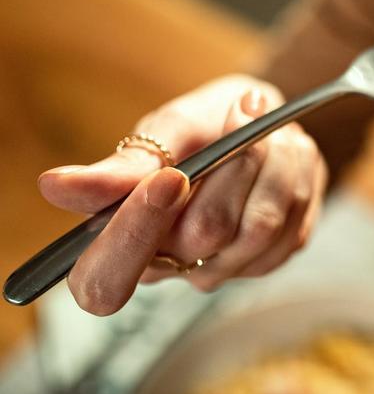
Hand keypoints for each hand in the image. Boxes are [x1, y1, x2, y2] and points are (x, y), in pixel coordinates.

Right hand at [38, 74, 328, 314]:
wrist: (264, 120)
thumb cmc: (203, 125)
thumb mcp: (164, 130)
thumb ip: (124, 167)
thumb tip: (56, 187)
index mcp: (120, 240)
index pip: (104, 281)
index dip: (133, 235)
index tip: (170, 177)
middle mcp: (170, 266)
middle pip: (203, 236)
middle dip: (232, 166)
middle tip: (242, 113)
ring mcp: (223, 268)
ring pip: (259, 228)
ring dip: (273, 164)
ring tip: (270, 130)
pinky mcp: (269, 259)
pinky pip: (292, 225)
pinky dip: (297, 178)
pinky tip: (285, 156)